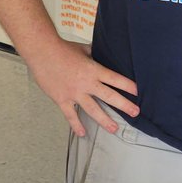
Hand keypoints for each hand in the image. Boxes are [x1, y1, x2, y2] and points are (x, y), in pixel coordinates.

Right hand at [24, 38, 140, 136]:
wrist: (42, 52)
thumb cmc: (63, 49)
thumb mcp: (84, 49)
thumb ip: (95, 55)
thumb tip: (104, 53)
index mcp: (94, 70)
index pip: (115, 79)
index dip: (128, 86)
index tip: (138, 92)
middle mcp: (86, 83)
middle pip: (109, 96)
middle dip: (124, 105)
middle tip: (135, 113)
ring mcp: (74, 93)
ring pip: (92, 110)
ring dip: (104, 120)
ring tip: (114, 129)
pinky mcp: (62, 100)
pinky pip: (71, 115)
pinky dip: (76, 125)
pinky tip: (82, 133)